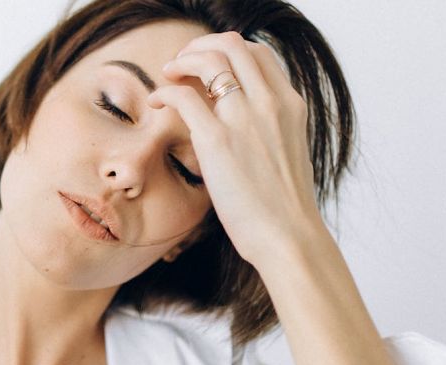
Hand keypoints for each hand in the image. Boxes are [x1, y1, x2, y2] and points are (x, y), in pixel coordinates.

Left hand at [146, 31, 321, 265]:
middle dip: (200, 46)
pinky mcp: (217, 141)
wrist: (289, 237)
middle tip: (181, 63)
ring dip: (182, 60)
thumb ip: (270, 129)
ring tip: (167, 74)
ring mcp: (244, 119)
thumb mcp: (287, 153)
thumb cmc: (284, 207)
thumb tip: (244, 124)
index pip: (258, 54)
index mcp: (289, 105)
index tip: (207, 66)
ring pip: (209, 59)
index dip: (227, 52)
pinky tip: (155, 102)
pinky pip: (183, 96)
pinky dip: (164, 91)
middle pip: (233, 45)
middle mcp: (270, 103)